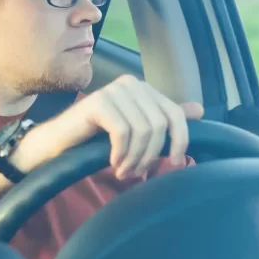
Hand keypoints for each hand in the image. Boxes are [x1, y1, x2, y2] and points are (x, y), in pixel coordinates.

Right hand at [34, 75, 203, 178]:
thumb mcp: (136, 132)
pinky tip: (113, 163)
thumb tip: (199, 110)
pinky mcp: (99, 102)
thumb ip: (164, 119)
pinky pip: (123, 133)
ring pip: (143, 131)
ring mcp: (114, 91)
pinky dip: (121, 153)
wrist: (59, 144)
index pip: (175, 113)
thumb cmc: (97, 140)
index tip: (174, 164)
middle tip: (137, 174)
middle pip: (160, 125)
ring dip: (135, 159)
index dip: (180, 140)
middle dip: (151, 155)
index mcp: (144, 89)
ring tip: (124, 172)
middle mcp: (131, 84)